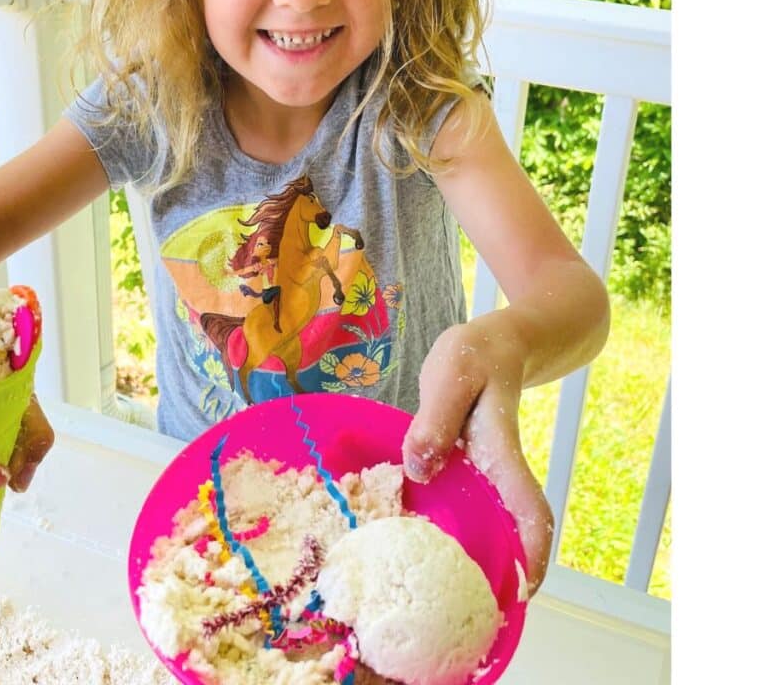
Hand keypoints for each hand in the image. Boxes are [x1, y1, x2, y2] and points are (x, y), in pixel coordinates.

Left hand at [401, 327, 554, 595]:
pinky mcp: (467, 462)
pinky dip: (452, 523)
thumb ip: (435, 420)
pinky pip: (466, 502)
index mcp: (500, 452)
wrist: (496, 340)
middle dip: (500, 570)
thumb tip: (419, 468)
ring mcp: (485, 469)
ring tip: (437, 586)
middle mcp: (497, 469)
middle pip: (513, 530)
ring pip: (488, 520)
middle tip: (469, 610)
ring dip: (474, 550)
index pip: (529, 511)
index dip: (532, 555)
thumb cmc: (476, 355)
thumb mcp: (452, 376)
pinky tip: (417, 534)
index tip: (523, 592)